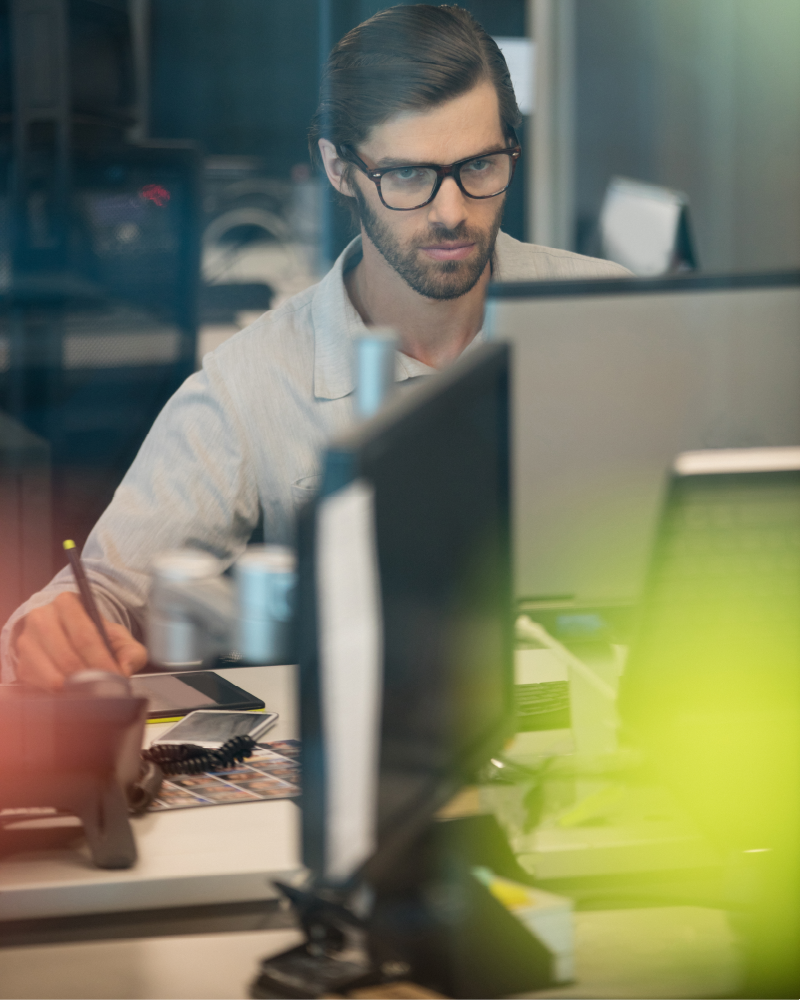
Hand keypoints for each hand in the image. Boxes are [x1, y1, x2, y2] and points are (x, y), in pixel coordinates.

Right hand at [14, 592, 148, 690]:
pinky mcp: (22, 664)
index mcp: (67, 603)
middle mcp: (42, 617)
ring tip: (91, 693)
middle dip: (89, 678)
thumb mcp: (117, 635)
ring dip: (74, 688)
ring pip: (51, 674)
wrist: (66, 632)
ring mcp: (28, 641)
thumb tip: (125, 669)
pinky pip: (39, 685)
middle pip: (67, 656)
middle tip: (105, 690)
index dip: (102, 661)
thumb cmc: (93, 634)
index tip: (116, 678)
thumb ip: (131, 651)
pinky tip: (73, 693)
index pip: (85, 636)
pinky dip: (58, 694)